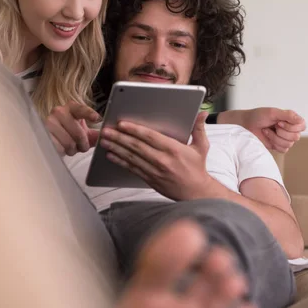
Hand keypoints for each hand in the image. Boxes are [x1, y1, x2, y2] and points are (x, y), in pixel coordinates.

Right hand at [45, 101, 100, 155]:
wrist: (52, 138)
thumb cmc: (70, 132)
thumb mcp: (84, 132)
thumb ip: (95, 134)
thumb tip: (106, 137)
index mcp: (71, 108)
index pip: (81, 110)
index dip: (89, 113)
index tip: (97, 118)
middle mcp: (59, 111)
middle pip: (79, 133)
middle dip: (83, 144)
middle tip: (83, 147)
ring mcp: (50, 122)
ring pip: (69, 143)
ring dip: (73, 149)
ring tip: (71, 147)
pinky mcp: (44, 134)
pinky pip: (60, 148)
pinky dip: (64, 152)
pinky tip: (62, 148)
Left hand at [99, 112, 218, 200]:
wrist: (196, 194)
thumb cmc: (197, 169)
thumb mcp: (201, 147)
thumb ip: (199, 129)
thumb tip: (202, 113)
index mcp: (174, 149)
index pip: (150, 137)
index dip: (135, 130)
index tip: (122, 124)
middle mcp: (162, 160)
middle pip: (137, 146)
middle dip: (119, 137)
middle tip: (106, 130)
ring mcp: (155, 171)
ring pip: (131, 157)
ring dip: (116, 148)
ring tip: (104, 141)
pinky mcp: (150, 179)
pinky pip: (132, 169)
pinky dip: (120, 162)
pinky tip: (110, 155)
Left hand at [219, 108, 305, 152]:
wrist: (246, 125)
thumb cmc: (258, 116)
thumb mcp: (273, 112)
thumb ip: (288, 115)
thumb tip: (301, 120)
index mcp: (291, 120)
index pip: (302, 126)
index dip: (292, 126)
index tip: (279, 122)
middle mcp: (290, 130)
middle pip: (296, 137)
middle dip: (282, 132)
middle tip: (273, 126)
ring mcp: (284, 139)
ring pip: (289, 144)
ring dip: (275, 137)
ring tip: (267, 130)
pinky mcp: (278, 146)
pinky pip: (283, 149)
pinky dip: (273, 142)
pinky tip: (267, 136)